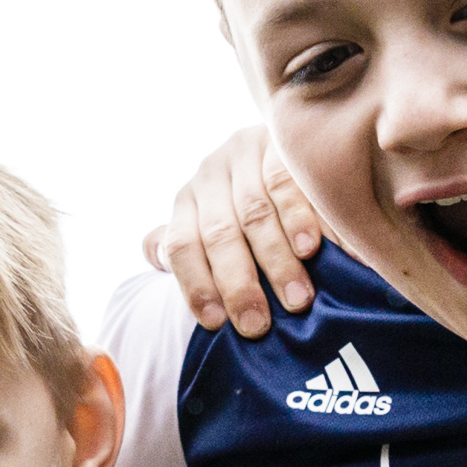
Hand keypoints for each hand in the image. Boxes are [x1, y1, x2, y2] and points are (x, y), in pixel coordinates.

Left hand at [142, 128, 329, 335]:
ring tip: (297, 299)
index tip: (217, 324)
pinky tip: (312, 250)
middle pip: (218, 235)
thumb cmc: (254, 205)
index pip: (181, 246)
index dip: (195, 286)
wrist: (293, 145)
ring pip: (254, 214)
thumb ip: (190, 243)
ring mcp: (242, 154)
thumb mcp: (216, 221)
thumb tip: (154, 258)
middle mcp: (209, 175)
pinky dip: (300, 220)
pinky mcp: (277, 142)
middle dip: (238, 285)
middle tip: (259, 324)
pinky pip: (286, 184)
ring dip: (277, 261)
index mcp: (187, 201)